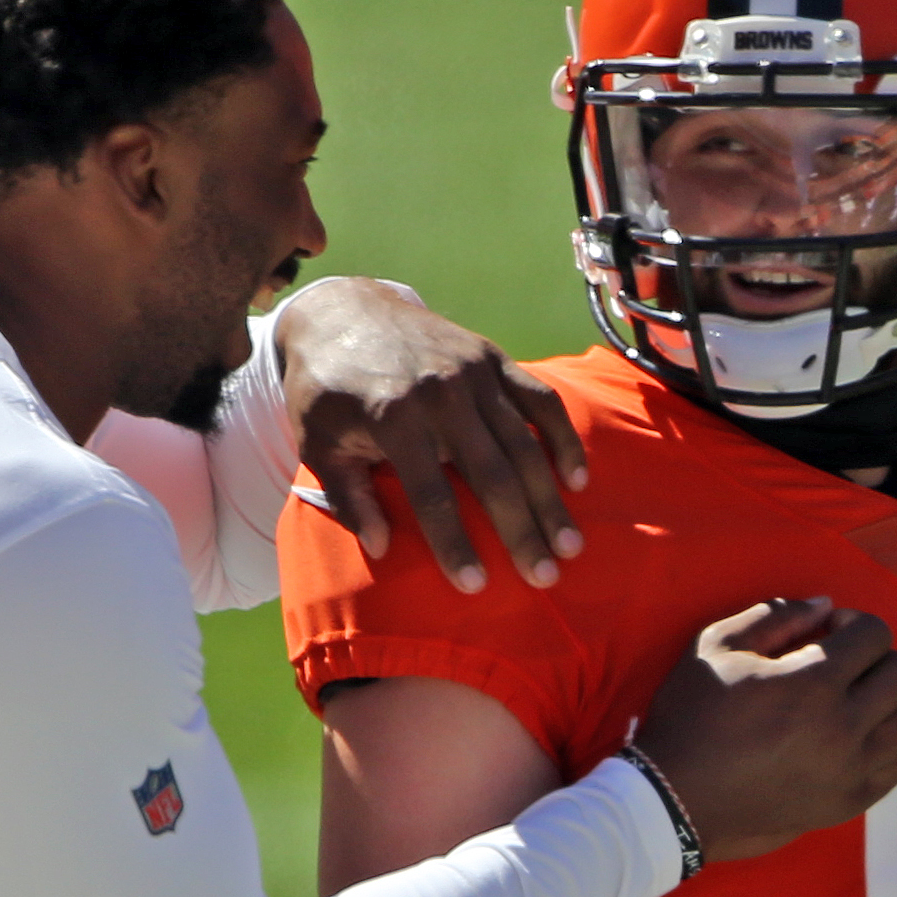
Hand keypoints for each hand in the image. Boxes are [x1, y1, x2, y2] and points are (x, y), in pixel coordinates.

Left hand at [276, 279, 588, 592]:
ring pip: (524, 444)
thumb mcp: (319, 443)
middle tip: (544, 577)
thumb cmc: (326, 389)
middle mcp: (440, 392)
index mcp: (393, 416)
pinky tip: (577, 481)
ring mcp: (473, 371)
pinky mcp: (493, 357)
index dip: (454, 543)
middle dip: (520, 530)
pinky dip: (563, 439)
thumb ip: (348, 497)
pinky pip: (540, 400)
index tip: (475, 586)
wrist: (342, 310)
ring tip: (569, 546)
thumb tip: (381, 548)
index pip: (431, 495)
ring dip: (549, 499)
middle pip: (491, 474)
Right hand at [632, 600, 896, 861]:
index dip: (854, 624)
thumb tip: (825, 606)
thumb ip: (775, 616)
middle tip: (843, 668)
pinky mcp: (847, 803)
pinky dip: (881, 749)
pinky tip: (849, 744)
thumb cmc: (690, 718)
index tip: (828, 633)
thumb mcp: (716, 647)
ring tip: (852, 708)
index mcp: (814, 682)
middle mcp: (845, 726)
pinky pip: (896, 768)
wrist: (675, 801)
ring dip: (887, 706)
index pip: (876, 635)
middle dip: (878, 659)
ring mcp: (851, 769)